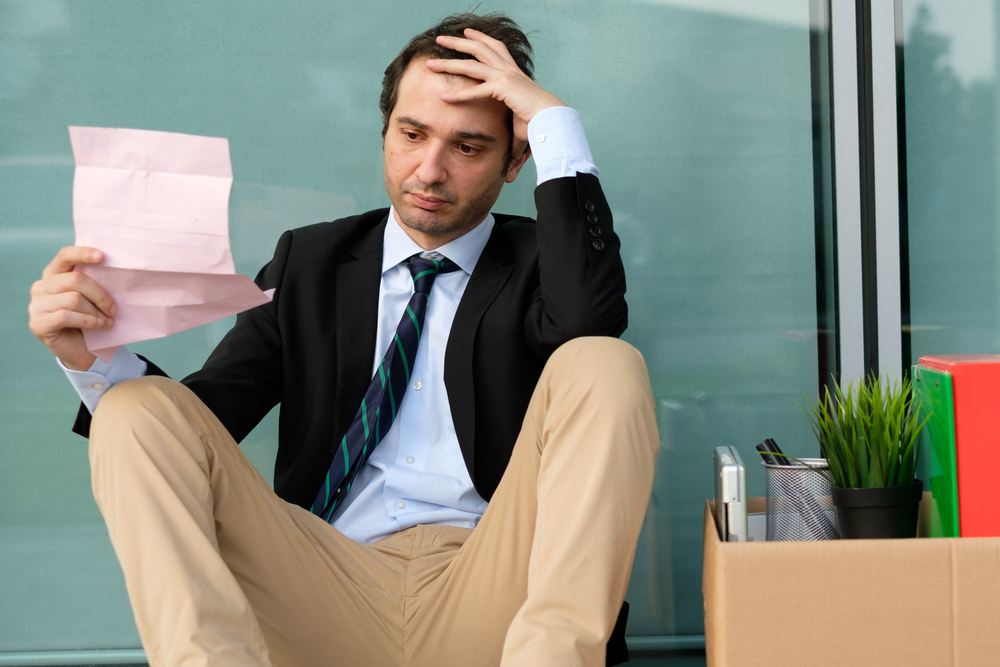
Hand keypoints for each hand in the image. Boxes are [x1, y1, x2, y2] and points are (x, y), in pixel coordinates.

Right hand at [28, 246, 115, 369]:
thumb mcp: (94, 298)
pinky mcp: (38, 324)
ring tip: (107, 321)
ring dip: (96, 312)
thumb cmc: (91, 320)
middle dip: (100, 295)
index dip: (82, 253)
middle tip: (114, 309)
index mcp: (55, 275)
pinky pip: (66, 316)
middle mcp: (41, 287)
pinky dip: (87, 321)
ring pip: (73, 299)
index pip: (65, 256)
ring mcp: (36, 305)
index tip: (102, 256)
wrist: (83, 350)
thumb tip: (115, 270)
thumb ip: (95, 282)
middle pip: (75, 280)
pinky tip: (98, 326)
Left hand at [426, 28, 566, 157]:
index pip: (495, 49)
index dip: (481, 40)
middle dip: (460, 42)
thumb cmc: (543, 127)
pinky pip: (477, 90)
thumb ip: (511, 153)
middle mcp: (509, 70)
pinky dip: (460, 95)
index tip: (468, 35)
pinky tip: (444, 98)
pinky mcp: (504, 87)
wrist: (555, 121)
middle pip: (480, 49)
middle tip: (441, 38)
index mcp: (514, 73)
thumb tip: (508, 178)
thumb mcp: (522, 135)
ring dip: (451, 60)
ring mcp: (506, 76)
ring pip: (472, 63)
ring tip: (432, 59)